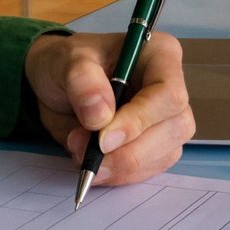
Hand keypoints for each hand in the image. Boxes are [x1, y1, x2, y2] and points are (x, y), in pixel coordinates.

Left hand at [25, 30, 195, 184]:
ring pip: (163, 155)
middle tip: (82, 149)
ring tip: (80, 150)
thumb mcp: (65, 61)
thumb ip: (82, 82)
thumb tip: (101, 116)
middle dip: (127, 151)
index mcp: (160, 55)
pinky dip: (119, 174)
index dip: (140, 120)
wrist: (55, 87)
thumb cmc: (67, 64)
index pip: (169, 94)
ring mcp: (167, 120)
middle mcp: (171, 88)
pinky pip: (149, 170)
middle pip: (173, 129)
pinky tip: (94, 163)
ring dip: (120, 165)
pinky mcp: (157, 147)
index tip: (103, 139)